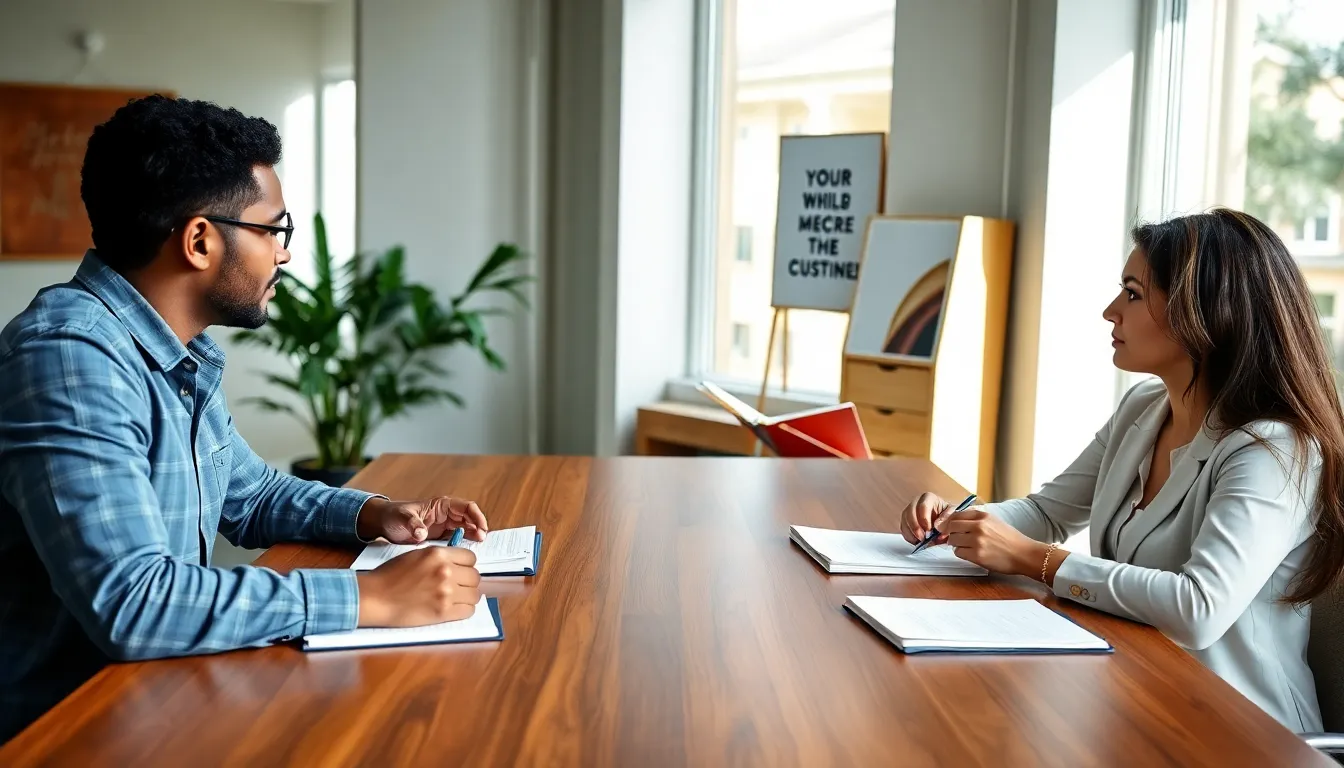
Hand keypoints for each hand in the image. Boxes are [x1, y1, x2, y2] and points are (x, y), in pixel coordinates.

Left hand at [356, 496, 488, 543]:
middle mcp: (446, 514)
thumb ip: (412, 524)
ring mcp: (445, 526)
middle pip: (469, 519)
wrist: (384, 524)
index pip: (466, 507)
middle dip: (478, 528)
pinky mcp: (441, 537)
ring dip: (473, 536)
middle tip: (481, 540)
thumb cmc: (393, 516)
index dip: (476, 516)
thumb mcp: (402, 518)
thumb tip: (421, 533)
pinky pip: (457, 539)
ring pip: (466, 529)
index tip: (481, 528)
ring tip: (477, 547)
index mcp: (441, 505)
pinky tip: (466, 553)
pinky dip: (464, 544)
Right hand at [356, 546, 481, 626]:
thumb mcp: (417, 555)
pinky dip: (464, 610)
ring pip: (475, 595)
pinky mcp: (443, 612)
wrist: (375, 598)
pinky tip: (454, 608)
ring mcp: (446, 592)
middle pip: (475, 576)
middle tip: (458, 586)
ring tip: (457, 598)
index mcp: (438, 554)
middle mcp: (446, 571)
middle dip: (468, 581)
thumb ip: (439, 558)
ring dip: (468, 597)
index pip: (471, 558)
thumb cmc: (391, 576)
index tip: (461, 571)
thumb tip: (459, 564)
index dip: (466, 565)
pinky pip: (468, 611)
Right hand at [898, 492, 955, 545]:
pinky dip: (909, 536)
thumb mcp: (953, 515)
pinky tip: (917, 541)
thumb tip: (936, 525)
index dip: (924, 518)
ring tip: (921, 541)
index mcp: (929, 498)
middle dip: (915, 527)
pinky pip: (903, 528)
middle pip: (910, 512)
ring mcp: (910, 511)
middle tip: (923, 538)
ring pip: (904, 520)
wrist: (946, 522)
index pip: (923, 505)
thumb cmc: (949, 516)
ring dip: (911, 533)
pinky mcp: (906, 521)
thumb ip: (947, 519)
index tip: (929, 529)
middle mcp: (917, 502)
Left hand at [941, 507, 1045, 575]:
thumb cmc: (1011, 539)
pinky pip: (958, 552)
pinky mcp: (977, 555)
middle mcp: (978, 526)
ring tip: (967, 547)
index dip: (950, 522)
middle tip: (956, 539)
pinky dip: (962, 554)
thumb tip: (956, 522)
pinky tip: (971, 554)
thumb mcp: (994, 521)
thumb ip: (976, 520)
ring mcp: (977, 541)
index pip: (956, 515)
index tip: (948, 527)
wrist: (1024, 554)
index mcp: (983, 516)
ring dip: (956, 544)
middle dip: (951, 533)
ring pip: (953, 540)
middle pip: (951, 527)